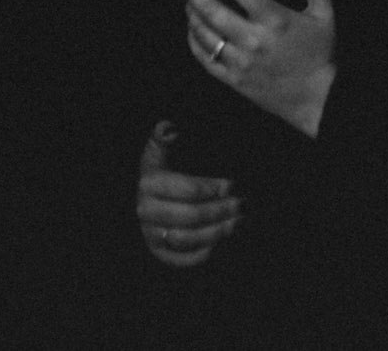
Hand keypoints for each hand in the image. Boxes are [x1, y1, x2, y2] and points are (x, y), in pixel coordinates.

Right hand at [136, 122, 239, 268]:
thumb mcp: (161, 151)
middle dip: (219, 211)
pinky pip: (182, 259)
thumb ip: (164, 138)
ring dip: (216, 232)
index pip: (185, 189)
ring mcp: (151, 234)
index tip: (233, 184)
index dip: (211, 188)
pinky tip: (223, 243)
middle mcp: (145, 211)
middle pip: (189, 216)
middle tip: (242, 205)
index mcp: (148, 183)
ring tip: (238, 223)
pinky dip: (203, 254)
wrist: (152, 199)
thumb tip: (169, 128)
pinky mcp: (160, 253)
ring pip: (187, 238)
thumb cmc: (165, 170)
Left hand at [186, 0, 335, 137]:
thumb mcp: (325, 17)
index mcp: (275, 20)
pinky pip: (206, 59)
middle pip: (214, 11)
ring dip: (192, 14)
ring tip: (189, 1)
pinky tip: (192, 29)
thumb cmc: (320, 54)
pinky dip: (194, 42)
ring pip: (205, 35)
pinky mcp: (234, 79)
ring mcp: (241, 61)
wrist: (317, 99)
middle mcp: (254, 40)